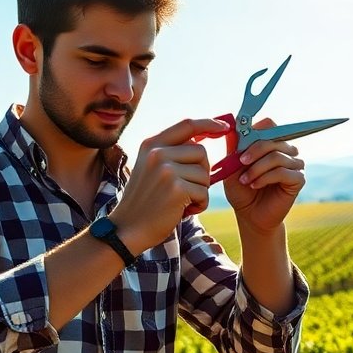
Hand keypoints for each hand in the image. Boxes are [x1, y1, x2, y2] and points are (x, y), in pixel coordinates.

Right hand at [110, 118, 228, 251]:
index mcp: (151, 144)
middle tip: (187, 189)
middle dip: (202, 171)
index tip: (225, 126)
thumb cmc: (145, 201)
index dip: (209, 123)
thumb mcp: (151, 168)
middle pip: (201, 151)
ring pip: (205, 174)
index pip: (187, 125)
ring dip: (200, 191)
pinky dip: (200, 204)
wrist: (127, 229)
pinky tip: (183, 210)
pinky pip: (204, 192)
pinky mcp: (176, 188)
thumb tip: (202, 140)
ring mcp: (166, 170)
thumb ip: (171, 152)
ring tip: (182, 201)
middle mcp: (157, 153)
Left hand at [223, 117, 305, 233]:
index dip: (255, 130)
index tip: (240, 142)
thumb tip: (232, 124)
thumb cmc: (242, 190)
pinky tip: (255, 185)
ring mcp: (295, 164)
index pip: (270, 125)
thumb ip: (234, 146)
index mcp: (272, 143)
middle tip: (240, 162)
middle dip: (254, 150)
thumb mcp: (233, 166)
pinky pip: (282, 171)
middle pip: (274, 137)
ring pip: (277, 156)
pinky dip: (265, 178)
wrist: (249, 215)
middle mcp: (286, 150)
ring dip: (257, 168)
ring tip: (245, 180)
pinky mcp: (299, 179)